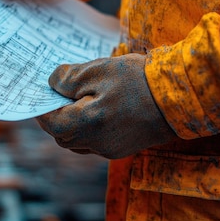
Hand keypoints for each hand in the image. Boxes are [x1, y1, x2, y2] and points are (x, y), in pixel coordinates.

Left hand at [37, 54, 176, 158]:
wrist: (180, 97)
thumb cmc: (138, 80)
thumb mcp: (98, 70)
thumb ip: (68, 78)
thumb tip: (52, 83)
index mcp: (86, 125)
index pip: (49, 122)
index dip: (41, 106)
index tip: (39, 92)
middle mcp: (95, 143)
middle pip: (62, 135)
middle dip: (56, 115)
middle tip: (59, 92)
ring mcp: (110, 150)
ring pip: (78, 141)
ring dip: (72, 122)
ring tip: (80, 98)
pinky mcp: (122, 148)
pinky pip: (95, 141)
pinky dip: (89, 127)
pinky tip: (98, 107)